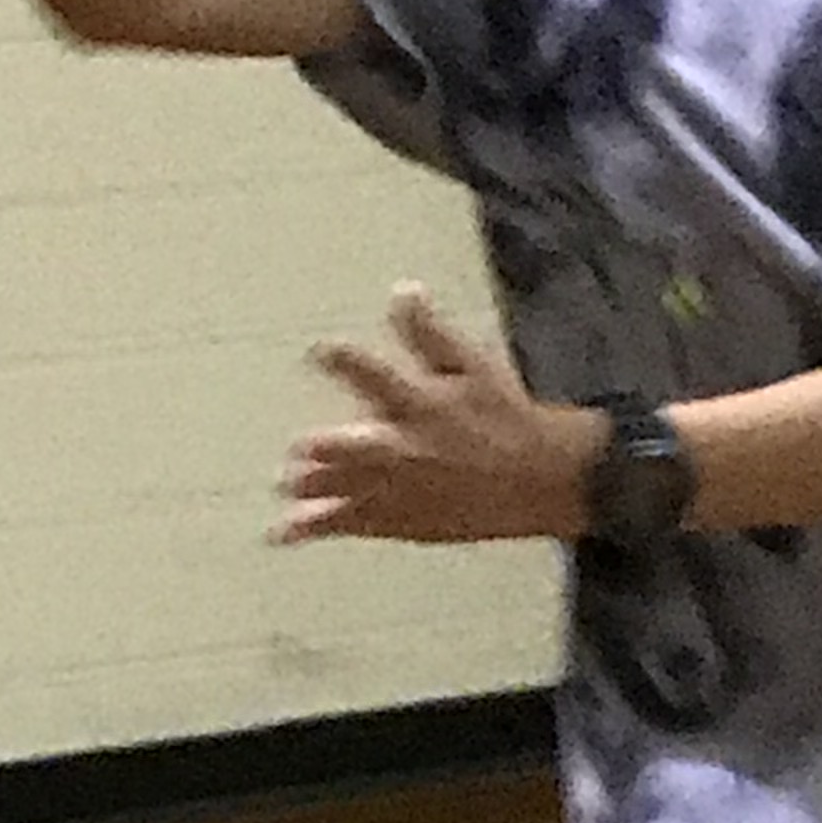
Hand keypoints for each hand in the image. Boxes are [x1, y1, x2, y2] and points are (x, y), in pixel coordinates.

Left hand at [275, 288, 602, 545]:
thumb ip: (429, 332)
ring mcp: (401, 490)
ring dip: (311, 489)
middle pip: (352, 449)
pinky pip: (350, 525)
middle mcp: (406, 450)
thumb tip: (401, 290)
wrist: (539, 480)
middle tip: (297, 448)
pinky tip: (282, 532)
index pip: (375, 376)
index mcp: (421, 405)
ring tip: (281, 487)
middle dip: (322, 449)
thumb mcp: (471, 365)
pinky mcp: (401, 521)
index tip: (320, 351)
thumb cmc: (506, 417)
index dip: (343, 360)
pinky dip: (315, 527)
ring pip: (343, 491)